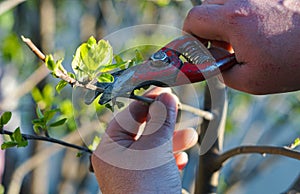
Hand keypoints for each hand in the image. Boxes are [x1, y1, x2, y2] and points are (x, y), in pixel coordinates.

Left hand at [91, 88, 197, 193]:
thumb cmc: (148, 187)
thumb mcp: (156, 147)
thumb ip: (161, 120)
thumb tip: (166, 97)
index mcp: (110, 148)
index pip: (128, 115)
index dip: (148, 100)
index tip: (165, 90)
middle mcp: (117, 160)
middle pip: (142, 131)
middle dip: (164, 122)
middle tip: (179, 110)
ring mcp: (131, 174)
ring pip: (153, 148)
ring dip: (172, 141)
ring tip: (191, 136)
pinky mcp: (145, 185)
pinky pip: (157, 165)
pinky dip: (170, 159)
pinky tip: (182, 159)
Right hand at [183, 0, 299, 93]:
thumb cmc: (296, 61)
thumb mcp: (252, 81)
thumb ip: (221, 72)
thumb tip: (211, 62)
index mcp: (235, 20)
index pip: (193, 19)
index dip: (190, 35)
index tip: (199, 48)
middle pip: (207, 5)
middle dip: (207, 26)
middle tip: (223, 44)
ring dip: (224, 16)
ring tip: (242, 35)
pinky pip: (243, 0)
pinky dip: (241, 11)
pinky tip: (257, 26)